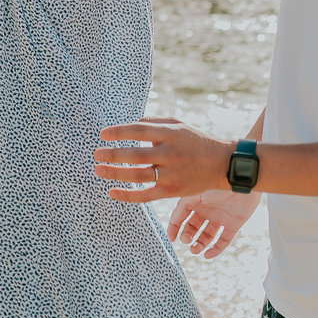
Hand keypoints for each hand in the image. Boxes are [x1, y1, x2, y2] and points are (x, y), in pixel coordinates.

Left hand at [94, 118, 230, 201]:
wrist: (221, 165)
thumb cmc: (196, 141)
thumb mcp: (179, 125)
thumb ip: (155, 122)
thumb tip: (131, 123)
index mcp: (171, 134)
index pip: (139, 130)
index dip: (119, 132)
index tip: (102, 134)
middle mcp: (170, 153)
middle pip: (136, 154)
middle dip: (113, 154)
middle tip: (96, 153)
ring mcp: (171, 174)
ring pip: (138, 175)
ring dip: (115, 173)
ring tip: (98, 170)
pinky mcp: (171, 191)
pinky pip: (145, 195)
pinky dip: (127, 195)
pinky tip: (112, 192)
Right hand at [168, 189, 260, 257]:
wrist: (241, 181)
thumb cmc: (217, 182)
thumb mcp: (194, 193)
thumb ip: (182, 206)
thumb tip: (172, 220)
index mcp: (195, 201)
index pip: (181, 216)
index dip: (174, 227)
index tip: (172, 238)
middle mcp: (207, 210)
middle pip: (193, 227)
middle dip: (187, 236)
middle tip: (186, 240)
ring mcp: (220, 217)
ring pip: (207, 236)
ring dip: (199, 245)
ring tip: (195, 250)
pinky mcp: (233, 224)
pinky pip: (223, 240)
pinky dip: (215, 249)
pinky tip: (207, 255)